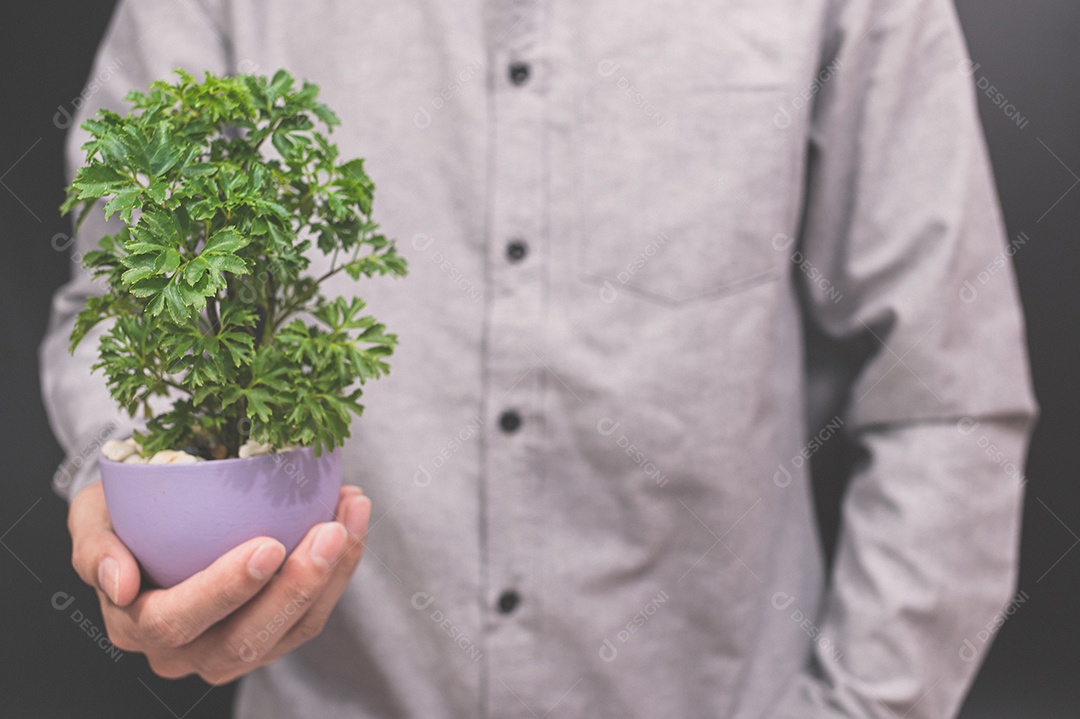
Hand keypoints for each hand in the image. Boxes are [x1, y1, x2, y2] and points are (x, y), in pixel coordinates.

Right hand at [68, 481, 370, 683]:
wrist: (156, 519)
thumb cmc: (123, 515)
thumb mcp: (91, 517)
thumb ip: (94, 548)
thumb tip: (118, 586)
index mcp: (138, 626)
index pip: (178, 619)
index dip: (225, 589)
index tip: (268, 545)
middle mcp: (186, 652)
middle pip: (245, 639)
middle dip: (295, 587)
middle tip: (328, 532)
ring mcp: (234, 648)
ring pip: (292, 630)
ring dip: (332, 574)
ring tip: (350, 514)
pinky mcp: (275, 634)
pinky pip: (315, 612)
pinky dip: (342, 565)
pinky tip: (352, 514)